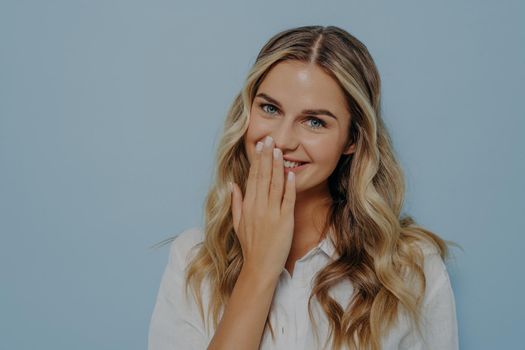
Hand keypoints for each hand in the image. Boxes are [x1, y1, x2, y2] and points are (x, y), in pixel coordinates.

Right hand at [230, 136, 295, 278]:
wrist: (259, 266)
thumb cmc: (250, 246)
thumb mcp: (238, 223)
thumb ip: (236, 202)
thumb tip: (232, 185)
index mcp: (248, 205)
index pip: (252, 177)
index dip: (257, 160)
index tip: (260, 146)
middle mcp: (258, 206)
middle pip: (262, 176)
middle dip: (266, 157)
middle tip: (269, 139)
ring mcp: (271, 213)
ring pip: (274, 185)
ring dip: (277, 166)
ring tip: (279, 150)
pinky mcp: (284, 221)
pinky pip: (287, 200)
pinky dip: (289, 186)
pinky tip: (290, 173)